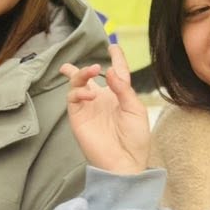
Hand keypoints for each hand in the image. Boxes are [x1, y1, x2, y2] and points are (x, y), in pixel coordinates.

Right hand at [61, 40, 151, 175]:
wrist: (124, 163)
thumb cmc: (135, 139)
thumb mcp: (136, 110)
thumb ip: (123, 89)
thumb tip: (108, 71)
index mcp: (119, 96)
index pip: (116, 73)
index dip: (115, 58)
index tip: (113, 46)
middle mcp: (102, 100)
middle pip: (87, 78)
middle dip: (83, 68)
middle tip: (91, 64)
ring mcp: (88, 108)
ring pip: (77, 84)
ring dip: (81, 73)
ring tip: (91, 70)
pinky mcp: (78, 117)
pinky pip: (72, 98)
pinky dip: (78, 91)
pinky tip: (89, 94)